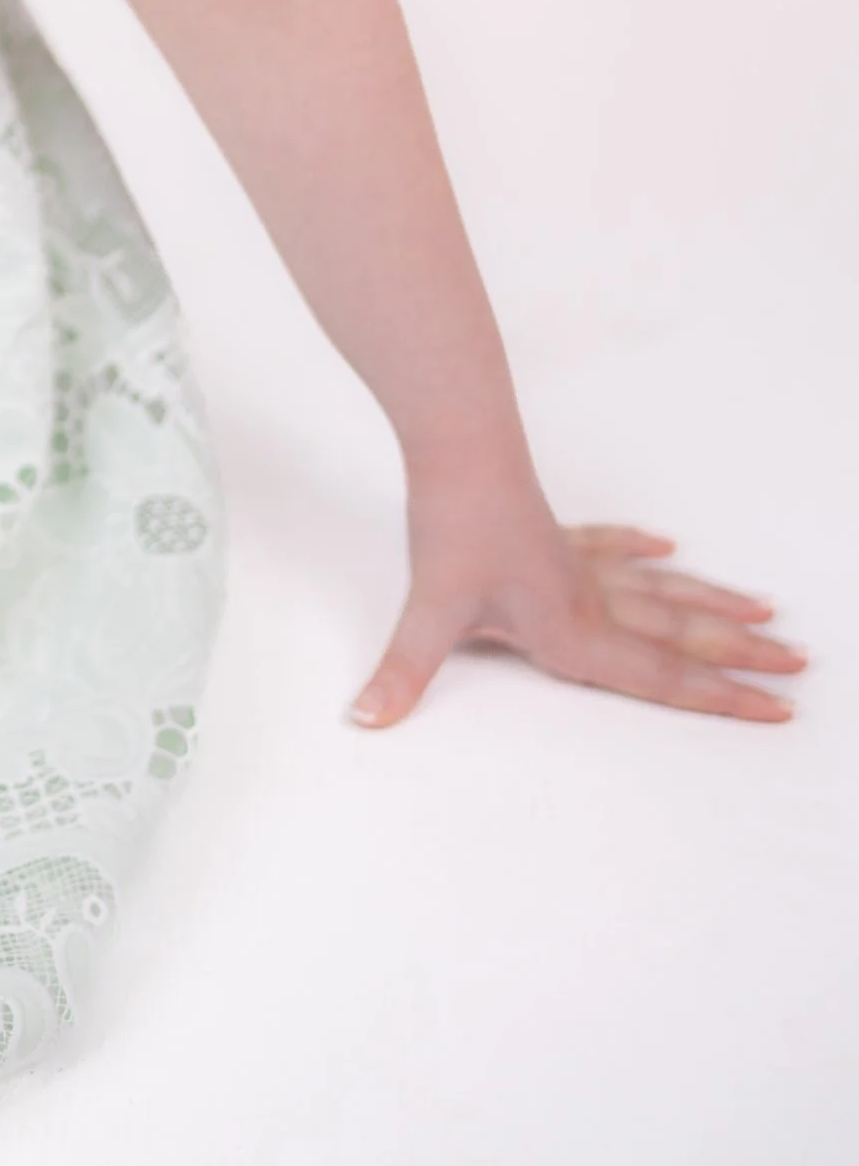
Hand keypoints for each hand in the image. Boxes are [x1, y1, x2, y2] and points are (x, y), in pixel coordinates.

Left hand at [351, 487, 803, 727]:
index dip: (721, 699)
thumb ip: (402, 674)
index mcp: (572, 632)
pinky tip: (666, 546)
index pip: (662, 677)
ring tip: (766, 613)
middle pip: (681, 633)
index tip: (777, 709)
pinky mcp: (555, 530)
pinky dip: (641, 550)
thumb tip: (363, 719)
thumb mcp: (429, 610)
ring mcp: (576, 562)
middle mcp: (589, 600)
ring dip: (713, 604)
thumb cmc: (453, 526)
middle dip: (741, 656)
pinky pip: (610, 545)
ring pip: (661, 589)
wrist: (459, 446)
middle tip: (801, 667)